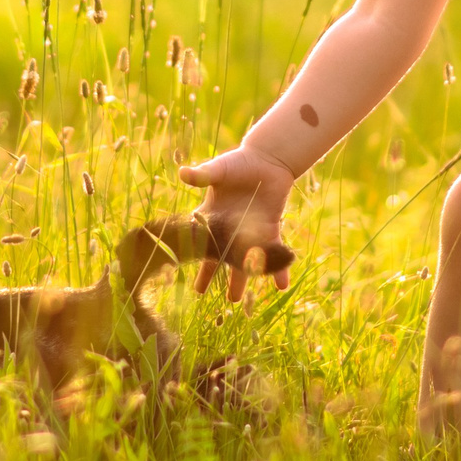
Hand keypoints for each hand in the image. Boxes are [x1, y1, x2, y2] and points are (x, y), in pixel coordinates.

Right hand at [176, 145, 297, 299]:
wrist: (268, 160)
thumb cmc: (239, 162)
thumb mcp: (219, 169)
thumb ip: (203, 175)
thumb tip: (182, 173)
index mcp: (213, 216)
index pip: (200, 240)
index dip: (192, 256)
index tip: (178, 265)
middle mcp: (230, 228)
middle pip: (220, 256)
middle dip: (213, 275)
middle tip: (203, 296)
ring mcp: (250, 231)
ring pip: (244, 260)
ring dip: (242, 278)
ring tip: (235, 300)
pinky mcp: (270, 229)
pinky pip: (274, 252)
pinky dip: (279, 268)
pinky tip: (281, 285)